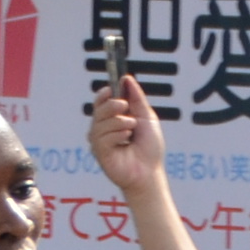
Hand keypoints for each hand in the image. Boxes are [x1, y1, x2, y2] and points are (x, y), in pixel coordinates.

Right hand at [86, 69, 167, 198]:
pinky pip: (102, 137)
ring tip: (132, 128)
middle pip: (99, 109)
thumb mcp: (147, 117)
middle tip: (125, 106)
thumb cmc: (149, 148)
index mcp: (114, 119)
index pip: (101, 102)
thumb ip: (136, 98)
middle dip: (112, 105)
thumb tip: (127, 79)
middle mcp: (104, 129)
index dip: (104, 94)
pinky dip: (116, 135)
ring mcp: (100, 141)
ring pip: (100, 122)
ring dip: (119, 122)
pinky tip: (126, 139)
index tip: (112, 88)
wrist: (151, 171)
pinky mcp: (99, 153)